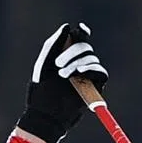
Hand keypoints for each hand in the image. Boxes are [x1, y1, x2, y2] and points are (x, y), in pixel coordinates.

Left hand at [17, 22, 108, 142]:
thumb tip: (67, 26)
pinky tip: (79, 73)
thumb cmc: (41, 93)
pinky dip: (91, 69)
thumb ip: (53, 45)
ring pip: (91, 59)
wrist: (44, 116)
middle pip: (85, 47)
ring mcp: (87, 76)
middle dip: (72, 51)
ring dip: (76, 63)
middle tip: (58, 64)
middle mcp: (78, 65)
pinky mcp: (95, 87)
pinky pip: (100, 72)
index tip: (80, 29)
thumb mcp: (43, 66)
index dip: (82, 33)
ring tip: (63, 75)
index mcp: (65, 59)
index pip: (79, 40)